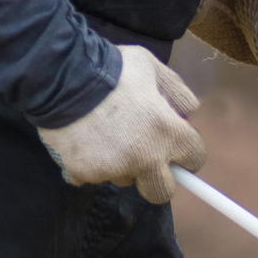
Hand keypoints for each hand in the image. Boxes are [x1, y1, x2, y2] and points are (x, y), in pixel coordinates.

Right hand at [35, 44, 205, 203]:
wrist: (62, 74)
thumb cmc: (112, 67)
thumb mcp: (152, 67)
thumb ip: (176, 91)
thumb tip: (188, 114)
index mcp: (167, 133)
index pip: (195, 158)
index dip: (186, 152)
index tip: (175, 147)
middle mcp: (145, 157)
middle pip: (162, 191)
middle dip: (156, 177)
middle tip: (143, 156)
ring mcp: (113, 169)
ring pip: (124, 180)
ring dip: (119, 165)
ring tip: (103, 135)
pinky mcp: (84, 173)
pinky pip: (91, 176)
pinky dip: (88, 163)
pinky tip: (81, 139)